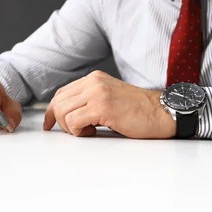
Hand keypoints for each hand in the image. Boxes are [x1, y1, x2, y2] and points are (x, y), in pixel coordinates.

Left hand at [43, 71, 175, 138]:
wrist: (162, 113)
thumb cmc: (140, 112)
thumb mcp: (109, 99)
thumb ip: (89, 102)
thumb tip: (67, 116)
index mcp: (94, 79)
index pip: (61, 93)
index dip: (52, 111)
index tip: (49, 124)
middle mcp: (93, 82)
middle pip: (58, 102)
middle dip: (60, 122)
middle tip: (76, 132)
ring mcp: (97, 93)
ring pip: (63, 112)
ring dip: (71, 128)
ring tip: (89, 131)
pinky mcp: (102, 106)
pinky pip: (74, 121)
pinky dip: (78, 131)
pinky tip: (94, 132)